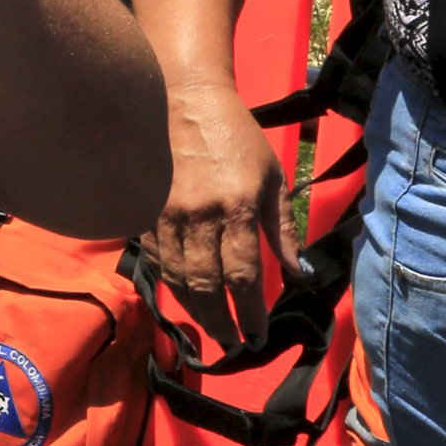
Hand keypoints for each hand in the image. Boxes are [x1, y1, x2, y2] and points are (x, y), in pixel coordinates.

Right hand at [148, 95, 292, 318]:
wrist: (185, 101)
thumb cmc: (237, 137)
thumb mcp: (272, 177)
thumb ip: (283, 228)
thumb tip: (299, 273)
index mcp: (236, 207)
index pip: (244, 275)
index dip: (250, 312)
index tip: (257, 335)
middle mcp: (200, 217)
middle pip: (207, 286)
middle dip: (222, 323)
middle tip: (234, 344)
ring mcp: (168, 216)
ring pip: (178, 279)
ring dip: (196, 313)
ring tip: (212, 332)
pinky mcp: (147, 214)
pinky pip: (157, 261)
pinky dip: (171, 287)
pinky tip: (185, 300)